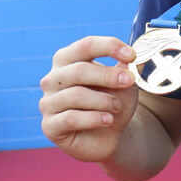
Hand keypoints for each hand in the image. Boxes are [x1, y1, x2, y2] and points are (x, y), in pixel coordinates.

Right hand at [39, 36, 138, 162]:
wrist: (109, 135)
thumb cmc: (113, 102)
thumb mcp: (123, 84)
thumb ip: (124, 69)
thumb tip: (128, 59)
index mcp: (67, 60)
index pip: (86, 45)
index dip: (109, 47)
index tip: (132, 55)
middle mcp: (53, 79)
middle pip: (79, 70)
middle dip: (108, 76)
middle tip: (129, 81)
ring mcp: (48, 102)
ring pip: (76, 95)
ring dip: (104, 100)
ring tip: (117, 106)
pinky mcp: (50, 126)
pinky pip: (70, 118)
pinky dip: (94, 118)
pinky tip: (108, 120)